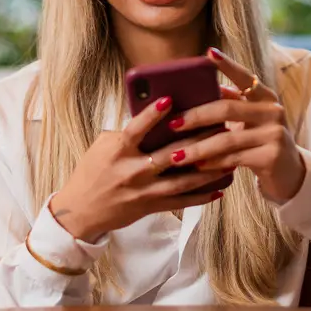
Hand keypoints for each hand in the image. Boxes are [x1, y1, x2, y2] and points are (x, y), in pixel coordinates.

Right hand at [48, 95, 231, 242]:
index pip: (136, 129)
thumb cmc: (93, 172)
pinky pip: (181, 202)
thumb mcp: (103, 146)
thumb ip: (127, 132)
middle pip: (169, 154)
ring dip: (208, 169)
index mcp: (118, 151)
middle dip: (197, 140)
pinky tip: (221, 188)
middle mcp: (132, 171)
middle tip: (220, 126)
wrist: (80, 211)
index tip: (169, 99)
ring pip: (182, 180)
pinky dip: (202, 196)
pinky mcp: (151, 207)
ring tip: (230, 157)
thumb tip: (155, 115)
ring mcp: (144, 191)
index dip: (151, 115)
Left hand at [167, 47, 306, 202]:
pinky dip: (212, 163)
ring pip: (227, 139)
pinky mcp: (271, 156)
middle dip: (196, 116)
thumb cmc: (260, 142)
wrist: (289, 173)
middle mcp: (273, 111)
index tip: (209, 53)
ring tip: (176, 155)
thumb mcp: (251, 119)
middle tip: (172, 124)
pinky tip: (196, 166)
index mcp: (266, 97)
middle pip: (227, 109)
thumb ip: (232, 103)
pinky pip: (233, 158)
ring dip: (198, 148)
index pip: (245, 77)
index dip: (228, 65)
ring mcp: (274, 134)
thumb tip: (202, 87)